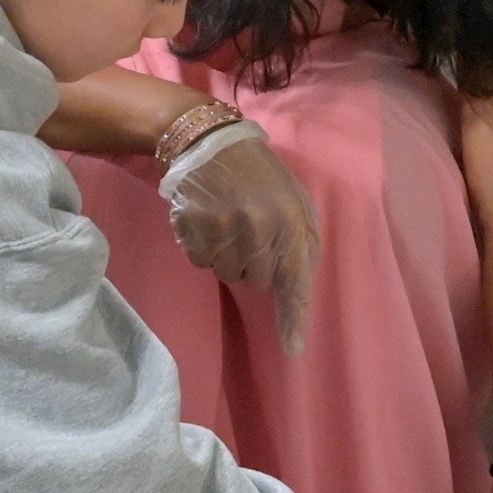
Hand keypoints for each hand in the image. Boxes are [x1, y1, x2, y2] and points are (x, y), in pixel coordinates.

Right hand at [165, 123, 320, 355]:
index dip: (294, 320)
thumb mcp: (295, 200)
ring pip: (227, 274)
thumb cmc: (261, 174)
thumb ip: (300, 240)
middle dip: (255, 264)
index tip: (294, 351)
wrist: (208, 141)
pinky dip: (205, 248)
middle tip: (251, 232)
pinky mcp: (191, 230)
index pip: (295, 281)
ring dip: (229, 257)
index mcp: (290, 222)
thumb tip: (294, 284)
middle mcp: (257, 231)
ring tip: (229, 222)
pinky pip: (201, 262)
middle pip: (256, 282)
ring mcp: (221, 231)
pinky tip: (209, 221)